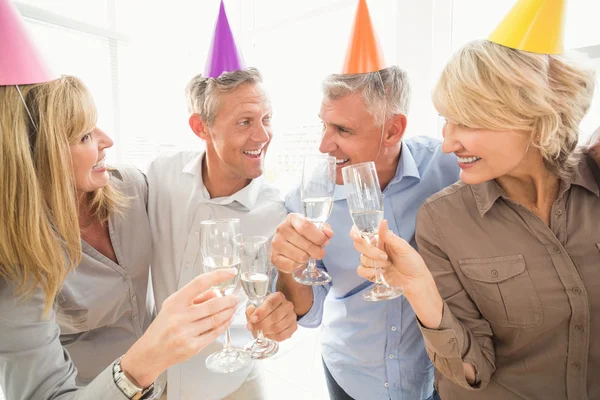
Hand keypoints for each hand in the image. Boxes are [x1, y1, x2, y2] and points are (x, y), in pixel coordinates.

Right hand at [121, 269, 238, 386]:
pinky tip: (227, 320)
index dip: (217, 276)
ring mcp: (186, 333)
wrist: (151, 352)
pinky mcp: (193, 347)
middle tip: (235, 297)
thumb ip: (195, 298)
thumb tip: (216, 292)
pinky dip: (224, 325)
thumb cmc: (162, 327)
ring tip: (233, 308)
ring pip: (216, 319)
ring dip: (229, 312)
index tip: (230, 272)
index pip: (199, 283)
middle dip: (229, 300)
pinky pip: (214, 333)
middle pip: (213, 304)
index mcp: (175, 302)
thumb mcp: (172, 306)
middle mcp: (180, 317)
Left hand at [245, 292, 297, 341]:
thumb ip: (251, 310)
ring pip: (278, 327)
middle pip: (275, 316)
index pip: (271, 303)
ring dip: (266, 331)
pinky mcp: (293, 327)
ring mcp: (292, 316)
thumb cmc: (264, 310)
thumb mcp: (255, 307)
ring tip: (259, 331)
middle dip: (261, 324)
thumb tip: (251, 315)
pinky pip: (282, 335)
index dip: (261, 312)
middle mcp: (287, 305)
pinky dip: (272, 337)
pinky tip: (267, 334)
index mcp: (278, 297)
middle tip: (252, 327)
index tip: (253, 319)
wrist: (273, 314)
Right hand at [271, 213, 332, 273]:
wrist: (288, 251)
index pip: (306, 226)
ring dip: (308, 258)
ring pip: (301, 256)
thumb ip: (324, 230)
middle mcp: (282, 229)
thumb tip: (328, 233)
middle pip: (306, 244)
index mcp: (292, 218)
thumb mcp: (315, 230)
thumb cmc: (303, 238)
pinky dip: (299, 266)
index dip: (319, 236)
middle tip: (319, 253)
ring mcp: (276, 243)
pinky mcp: (274, 258)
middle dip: (318, 251)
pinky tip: (297, 261)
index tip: (325, 242)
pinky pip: (293, 265)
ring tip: (306, 255)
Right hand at [352, 220, 430, 290]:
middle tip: (384, 256)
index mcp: (380, 239)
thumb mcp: (403, 247)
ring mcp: (371, 261)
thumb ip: (389, 236)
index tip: (358, 237)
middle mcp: (373, 249)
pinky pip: (361, 270)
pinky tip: (379, 273)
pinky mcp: (370, 273)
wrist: (415, 280)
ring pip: (362, 258)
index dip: (356, 233)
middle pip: (358, 245)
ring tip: (387, 265)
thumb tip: (383, 221)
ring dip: (374, 262)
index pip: (362, 232)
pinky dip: (369, 272)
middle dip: (370, 250)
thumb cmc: (412, 261)